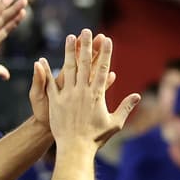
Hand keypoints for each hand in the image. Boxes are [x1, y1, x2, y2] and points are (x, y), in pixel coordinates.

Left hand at [44, 31, 138, 148]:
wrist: (76, 149)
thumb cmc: (96, 138)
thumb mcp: (114, 124)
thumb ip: (125, 108)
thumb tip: (138, 96)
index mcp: (97, 95)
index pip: (102, 69)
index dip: (105, 53)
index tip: (107, 40)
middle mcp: (82, 91)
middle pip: (85, 64)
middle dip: (87, 46)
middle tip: (88, 31)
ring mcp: (68, 95)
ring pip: (68, 68)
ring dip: (69, 52)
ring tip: (70, 37)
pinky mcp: (55, 102)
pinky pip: (50, 84)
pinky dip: (45, 72)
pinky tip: (42, 60)